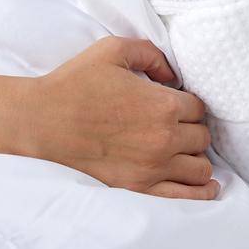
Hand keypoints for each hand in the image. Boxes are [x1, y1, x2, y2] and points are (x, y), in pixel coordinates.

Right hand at [20, 36, 219, 198]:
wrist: (43, 121)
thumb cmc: (75, 83)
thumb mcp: (112, 51)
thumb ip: (150, 53)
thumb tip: (172, 74)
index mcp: (161, 104)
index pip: (198, 107)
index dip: (187, 103)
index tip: (174, 103)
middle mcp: (164, 138)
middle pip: (202, 137)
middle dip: (191, 128)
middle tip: (175, 124)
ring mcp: (153, 167)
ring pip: (200, 168)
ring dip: (195, 156)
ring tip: (182, 150)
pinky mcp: (139, 187)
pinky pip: (186, 196)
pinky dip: (201, 191)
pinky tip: (206, 186)